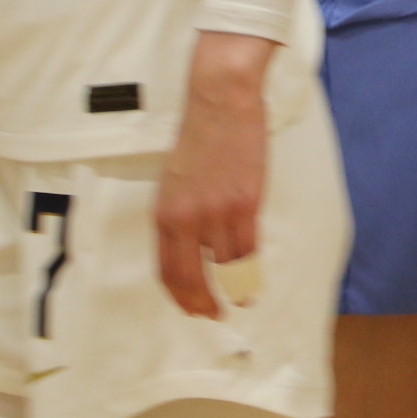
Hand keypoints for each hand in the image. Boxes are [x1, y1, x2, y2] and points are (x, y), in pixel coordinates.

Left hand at [155, 33, 274, 318]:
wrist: (220, 102)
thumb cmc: (201, 136)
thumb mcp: (177, 180)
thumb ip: (182, 212)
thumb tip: (194, 243)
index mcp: (164, 213)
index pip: (166, 269)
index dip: (179, 295)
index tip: (191, 307)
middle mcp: (184, 219)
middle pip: (189, 276)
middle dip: (201, 302)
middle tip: (212, 316)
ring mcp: (216, 213)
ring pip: (224, 266)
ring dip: (232, 289)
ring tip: (239, 300)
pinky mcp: (245, 203)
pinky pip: (247, 248)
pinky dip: (250, 270)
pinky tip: (253, 281)